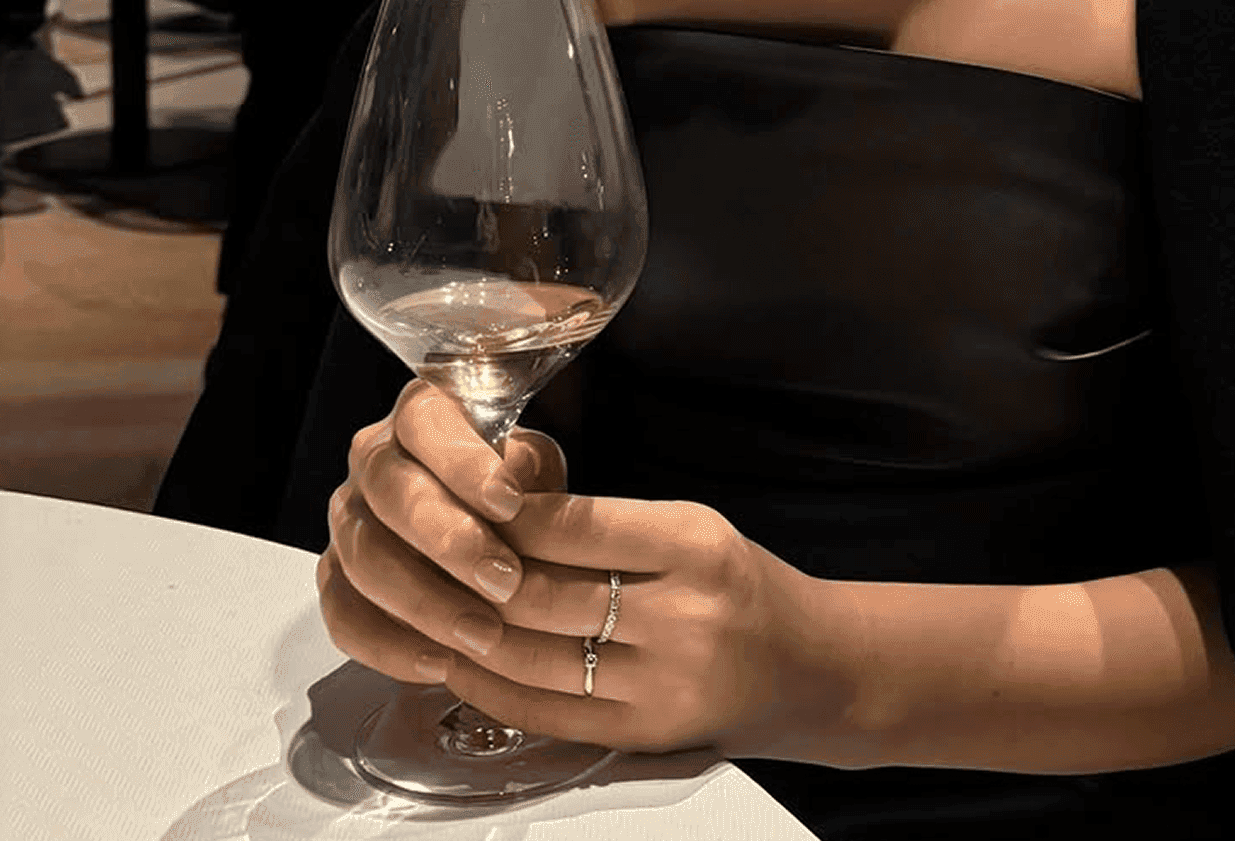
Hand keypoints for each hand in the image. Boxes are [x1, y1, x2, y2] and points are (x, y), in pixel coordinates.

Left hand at [318, 379, 840, 757]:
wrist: (811, 670)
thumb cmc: (742, 589)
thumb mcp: (692, 529)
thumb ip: (606, 525)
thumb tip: (500, 511)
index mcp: (695, 548)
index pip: (574, 527)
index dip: (504, 516)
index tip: (461, 499)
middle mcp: (683, 619)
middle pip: (542, 595)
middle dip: (471, 574)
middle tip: (423, 550)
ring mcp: (663, 685)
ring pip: (531, 657)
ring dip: (465, 631)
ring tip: (426, 604)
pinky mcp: (644, 735)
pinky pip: (544, 710)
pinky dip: (488, 685)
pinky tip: (459, 660)